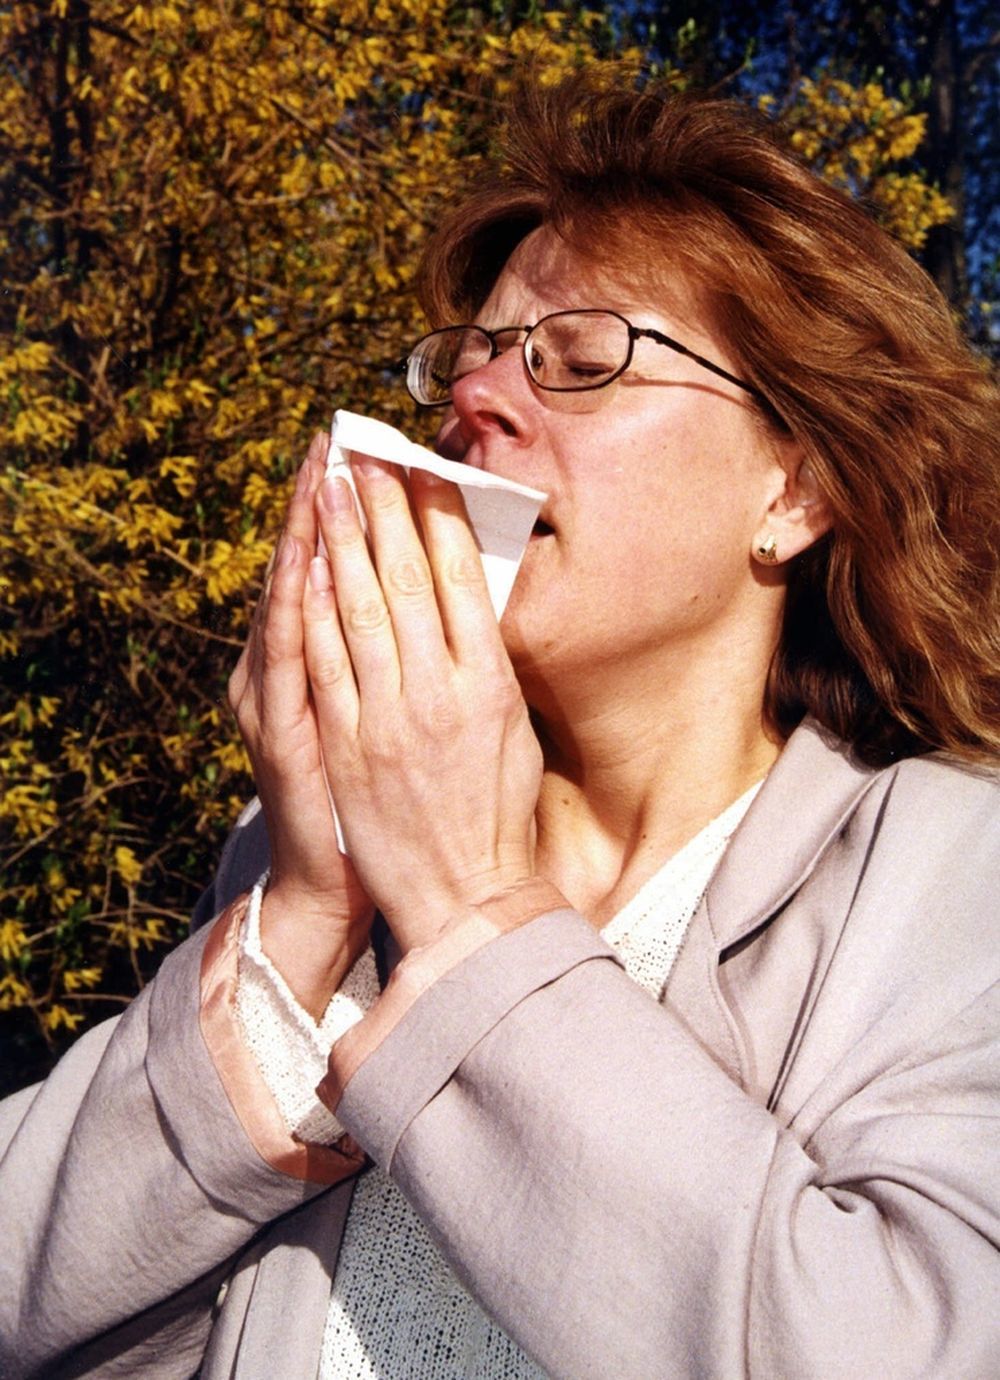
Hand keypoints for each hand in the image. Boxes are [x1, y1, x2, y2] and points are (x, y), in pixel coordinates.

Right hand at [228, 434, 373, 1014]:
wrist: (387, 886)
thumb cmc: (402, 805)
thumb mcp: (387, 726)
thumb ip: (394, 662)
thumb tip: (430, 593)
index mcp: (316, 672)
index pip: (327, 575)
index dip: (336, 516)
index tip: (351, 458)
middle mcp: (291, 680)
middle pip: (307, 575)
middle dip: (323, 507)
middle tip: (334, 441)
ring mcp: (292, 707)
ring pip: (297, 606)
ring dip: (311, 539)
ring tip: (321, 477)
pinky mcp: (302, 738)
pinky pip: (301, 664)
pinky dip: (303, 611)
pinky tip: (307, 564)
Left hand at [302, 455, 542, 952]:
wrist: (465, 897)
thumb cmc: (498, 814)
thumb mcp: (515, 732)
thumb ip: (491, 666)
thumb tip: (473, 602)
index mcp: (491, 683)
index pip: (462, 579)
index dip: (438, 516)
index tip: (423, 471)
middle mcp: (441, 690)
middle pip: (406, 580)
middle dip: (382, 509)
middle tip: (365, 455)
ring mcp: (388, 717)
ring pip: (359, 609)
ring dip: (341, 541)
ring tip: (330, 487)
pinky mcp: (346, 744)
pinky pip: (325, 663)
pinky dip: (312, 608)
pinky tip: (304, 566)